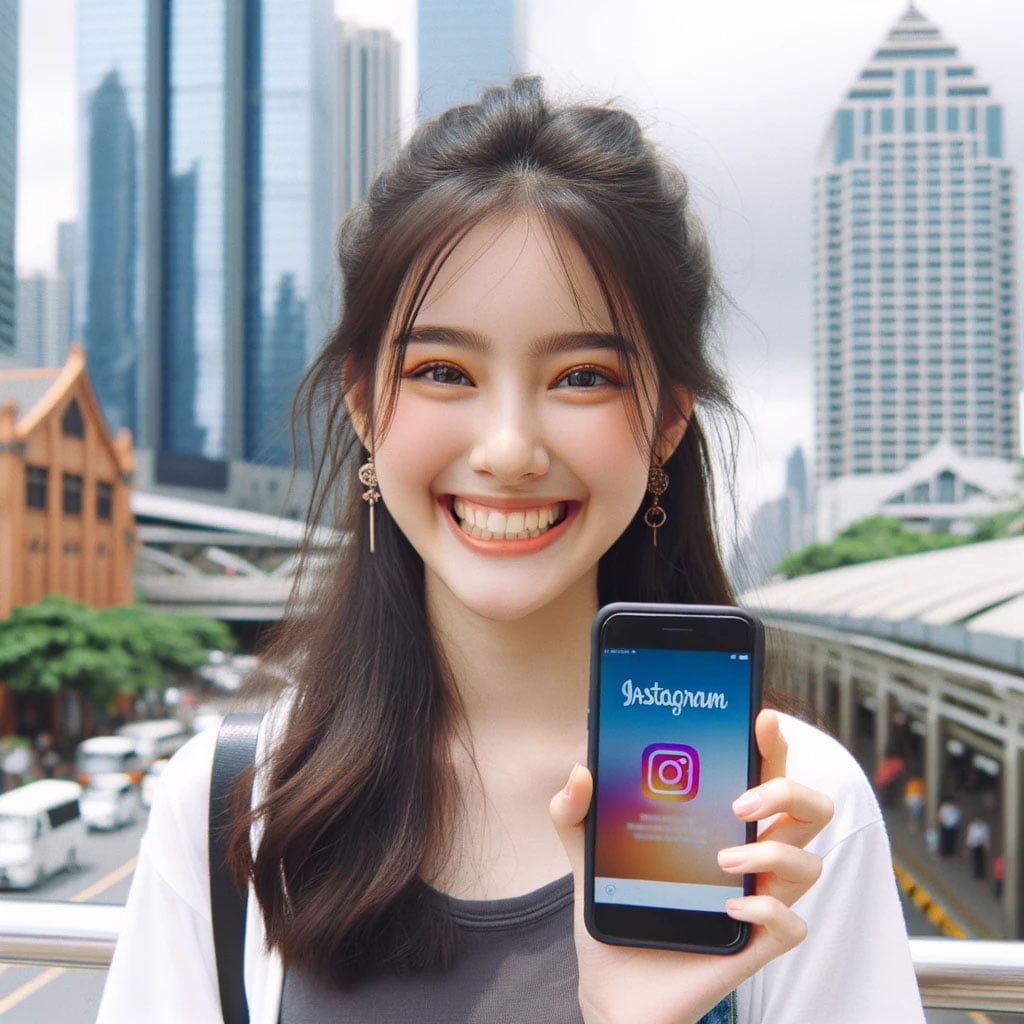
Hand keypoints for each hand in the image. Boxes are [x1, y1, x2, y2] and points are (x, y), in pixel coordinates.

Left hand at [550, 709, 833, 1023]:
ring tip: (721, 861)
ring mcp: (759, 901)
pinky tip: (730, 909)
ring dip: (773, 854)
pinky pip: (792, 925)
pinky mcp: (756, 947)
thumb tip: (580, 771)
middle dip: (788, 790)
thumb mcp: (587, 853)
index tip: (761, 719)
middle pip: (811, 808)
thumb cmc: (619, 910)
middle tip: (740, 801)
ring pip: (811, 862)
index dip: (774, 743)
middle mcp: (752, 856)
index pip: (764, 772)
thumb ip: (575, 811)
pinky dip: (768, 911)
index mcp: (723, 823)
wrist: (612, 987)